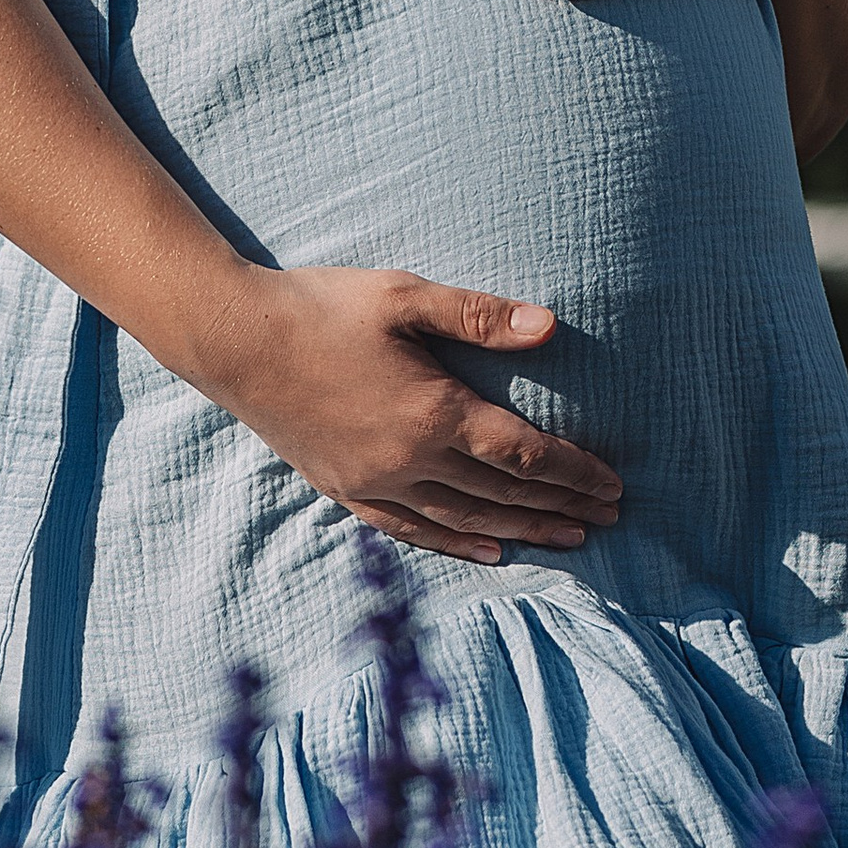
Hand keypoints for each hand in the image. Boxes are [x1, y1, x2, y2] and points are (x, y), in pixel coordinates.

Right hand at [192, 263, 621, 565]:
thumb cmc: (322, 307)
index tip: (613, 485)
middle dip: (560, 507)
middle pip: (503, 495)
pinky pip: (413, 530)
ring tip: (568, 541)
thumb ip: (479, 315)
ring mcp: (375, 483)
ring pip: (466, 521)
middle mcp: (410, 460)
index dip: (573, 472)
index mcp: (434, 413)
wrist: (234, 339)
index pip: (524, 454)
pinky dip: (457, 544)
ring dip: (522, 532)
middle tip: (609, 520)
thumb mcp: (405, 297)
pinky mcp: (345, 490)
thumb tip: (551, 328)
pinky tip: (487, 550)